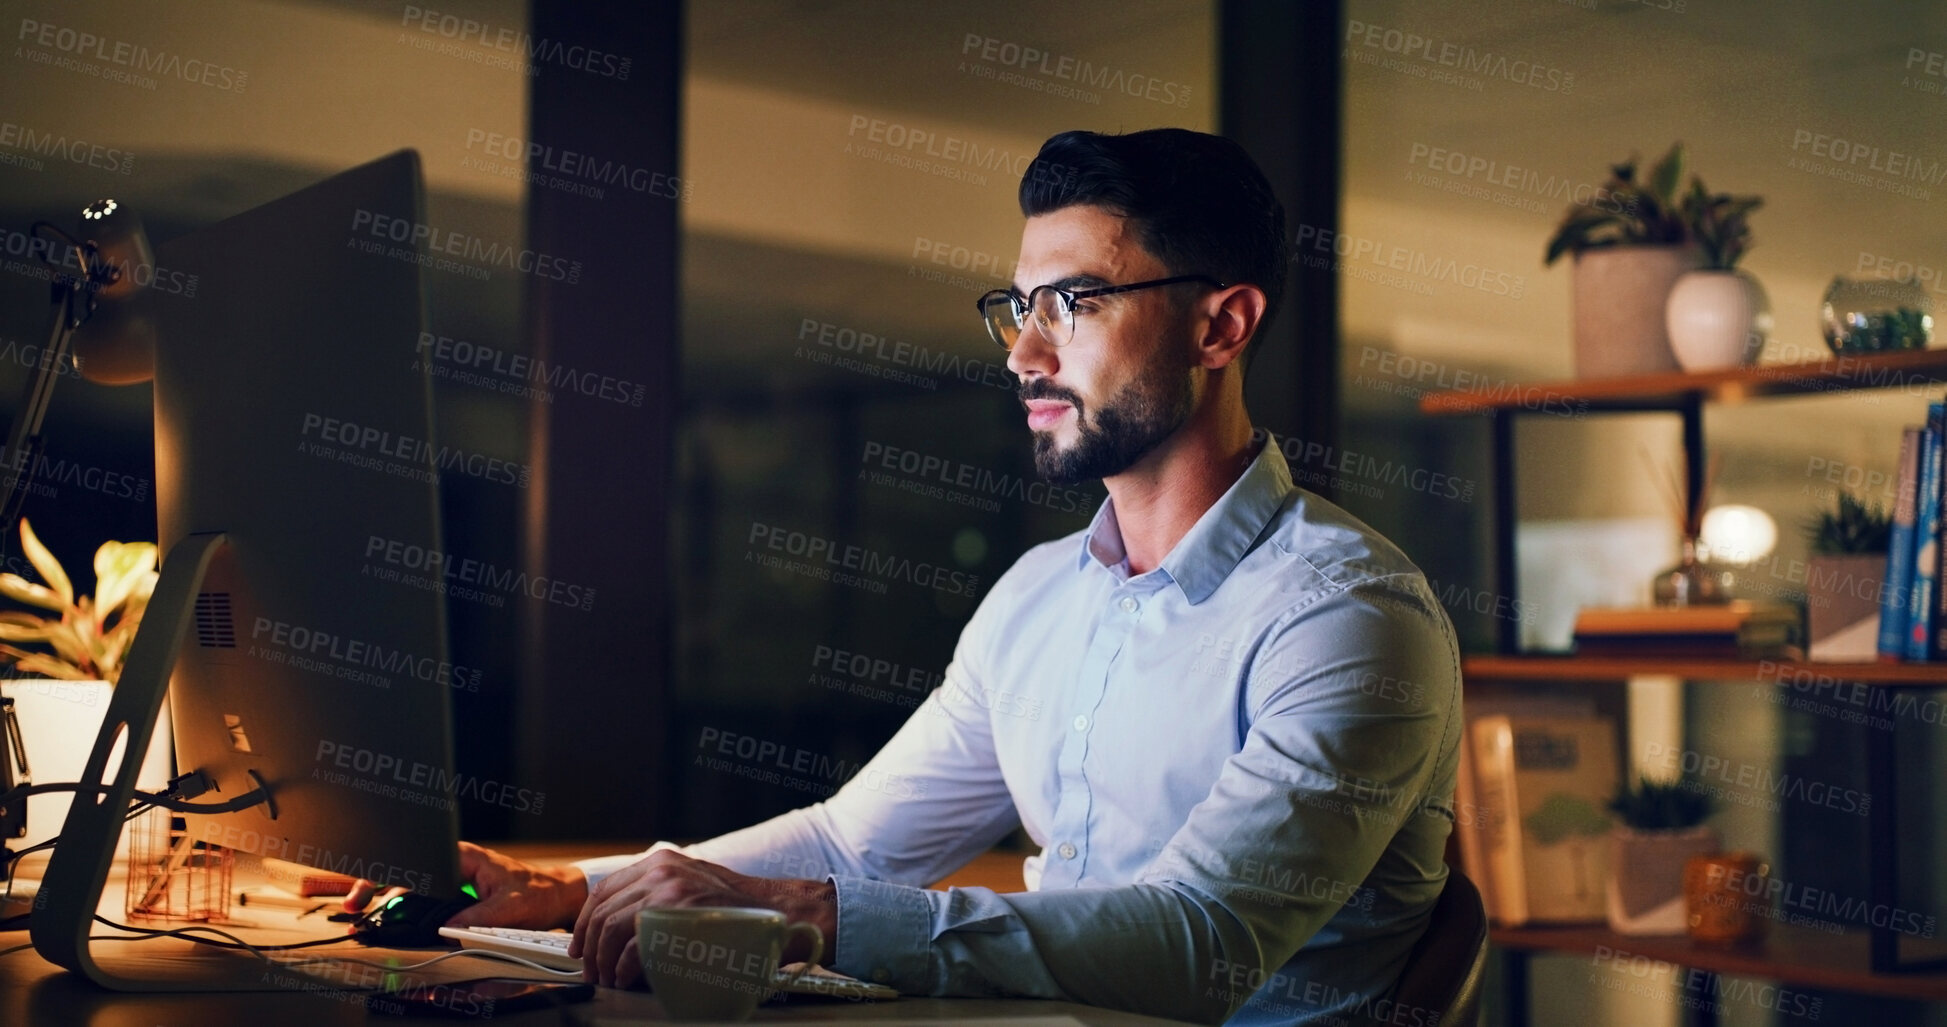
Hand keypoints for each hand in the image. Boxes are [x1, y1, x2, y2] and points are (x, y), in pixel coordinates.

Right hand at [340, 841, 587, 929]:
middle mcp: (454, 862)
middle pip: (408, 868)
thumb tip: (446, 930)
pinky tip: (388, 917)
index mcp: (464, 856)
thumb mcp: (508, 909)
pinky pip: (425, 897)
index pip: (419, 858)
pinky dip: (405, 906)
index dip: (389, 870)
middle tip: (353, 903)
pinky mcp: (455, 892)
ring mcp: (453, 877)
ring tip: (361, 909)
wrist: (555, 896)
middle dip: (377, 882)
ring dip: (387, 897)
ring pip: (412, 884)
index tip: (368, 887)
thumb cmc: (537, 894)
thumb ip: (477, 918)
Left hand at [570, 849, 835, 988]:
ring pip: (612, 928)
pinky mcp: (677, 914)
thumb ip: (659, 893)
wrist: (779, 914)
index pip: (605, 888)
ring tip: (607, 979)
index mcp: (661, 861)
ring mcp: (669, 890)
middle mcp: (661, 870)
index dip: (584, 921)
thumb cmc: (738, 910)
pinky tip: (625, 978)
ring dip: (603, 960)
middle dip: (590, 946)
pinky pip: (634, 945)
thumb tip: (620, 923)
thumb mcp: (693, 886)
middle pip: (603, 910)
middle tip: (591, 970)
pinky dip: (624, 967)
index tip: (580, 945)